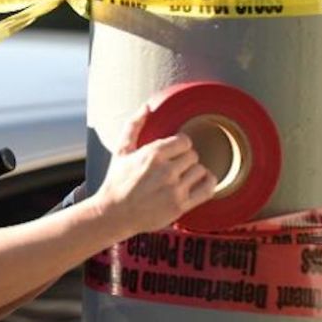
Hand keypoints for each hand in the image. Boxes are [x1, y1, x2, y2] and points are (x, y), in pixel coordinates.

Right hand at [95, 104, 216, 237]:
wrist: (114, 214)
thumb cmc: (116, 181)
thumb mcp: (121, 150)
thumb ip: (134, 125)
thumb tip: (147, 106)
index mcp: (153, 154)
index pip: (185, 141)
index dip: (181, 145)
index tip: (175, 151)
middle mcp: (166, 171)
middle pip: (193, 156)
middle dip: (185, 159)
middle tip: (176, 166)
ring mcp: (174, 190)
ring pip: (201, 171)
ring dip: (194, 172)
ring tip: (183, 176)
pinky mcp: (180, 206)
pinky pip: (207, 190)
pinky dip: (208, 183)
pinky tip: (200, 182)